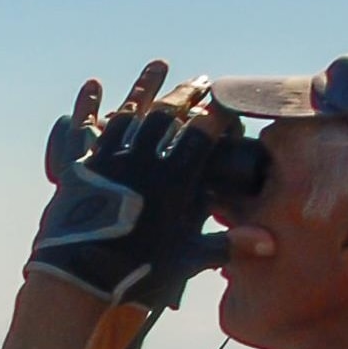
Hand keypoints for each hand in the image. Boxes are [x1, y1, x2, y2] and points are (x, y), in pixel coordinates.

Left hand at [27, 63, 237, 306]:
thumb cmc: (136, 273)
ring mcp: (106, 161)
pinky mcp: (77, 168)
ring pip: (128, 113)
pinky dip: (89, 106)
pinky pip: (84, 128)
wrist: (77, 281)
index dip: (217, 113)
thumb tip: (270, 244)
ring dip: (144, 88)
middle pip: (166, 115)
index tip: (228, 100)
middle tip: (200, 81)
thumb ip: (228, 245)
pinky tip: (93, 87)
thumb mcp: (186, 259)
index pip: (202, 133)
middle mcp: (141, 161)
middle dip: (186, 94)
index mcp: (173, 180)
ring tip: (158, 67)